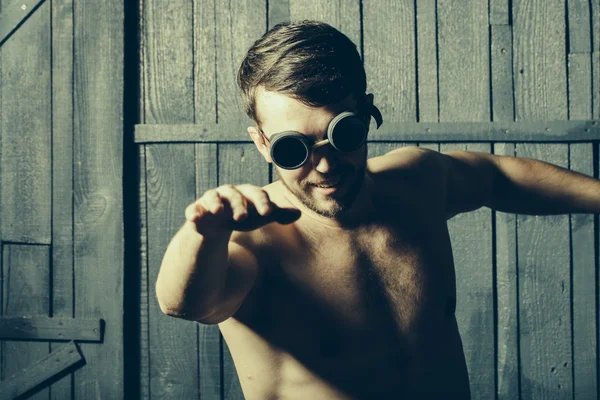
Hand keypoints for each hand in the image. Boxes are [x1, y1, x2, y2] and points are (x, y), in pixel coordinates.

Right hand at [185, 184, 300, 236]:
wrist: (218, 224)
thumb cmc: (243, 216)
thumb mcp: (260, 216)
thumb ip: (277, 214)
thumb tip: (299, 213)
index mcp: (246, 193)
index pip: (256, 194)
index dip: (262, 203)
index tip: (269, 214)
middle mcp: (229, 193)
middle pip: (235, 195)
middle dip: (239, 205)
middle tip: (242, 218)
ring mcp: (212, 200)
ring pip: (213, 197)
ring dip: (215, 203)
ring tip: (217, 212)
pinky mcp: (197, 210)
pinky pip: (194, 209)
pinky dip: (193, 212)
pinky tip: (194, 218)